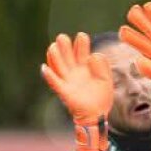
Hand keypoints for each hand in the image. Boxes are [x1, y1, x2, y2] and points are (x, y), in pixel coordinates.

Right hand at [41, 32, 112, 150]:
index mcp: (85, 68)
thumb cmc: (101, 96)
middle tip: (62, 36)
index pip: (81, 53)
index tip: (81, 35)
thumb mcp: (106, 79)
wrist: (97, 114)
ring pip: (59, 67)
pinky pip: (55, 83)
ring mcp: (68, 81)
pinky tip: (44, 68)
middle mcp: (74, 72)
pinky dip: (49, 76)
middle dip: (65, 47)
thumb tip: (95, 55)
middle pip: (67, 57)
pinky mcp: (64, 92)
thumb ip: (103, 67)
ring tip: (53, 47)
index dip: (81, 45)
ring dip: (54, 57)